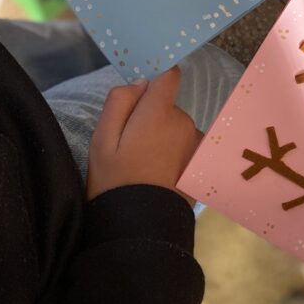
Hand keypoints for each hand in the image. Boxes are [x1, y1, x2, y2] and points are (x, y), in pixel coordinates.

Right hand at [87, 67, 201, 203]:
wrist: (141, 228)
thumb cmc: (115, 181)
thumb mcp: (102, 140)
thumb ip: (119, 102)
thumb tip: (140, 82)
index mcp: (159, 112)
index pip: (167, 74)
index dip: (154, 78)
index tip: (140, 93)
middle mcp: (184, 121)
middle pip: (166, 105)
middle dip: (150, 116)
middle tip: (130, 146)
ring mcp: (196, 141)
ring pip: (175, 126)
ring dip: (162, 136)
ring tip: (144, 165)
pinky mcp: (201, 160)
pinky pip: (184, 144)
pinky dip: (173, 152)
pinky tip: (159, 174)